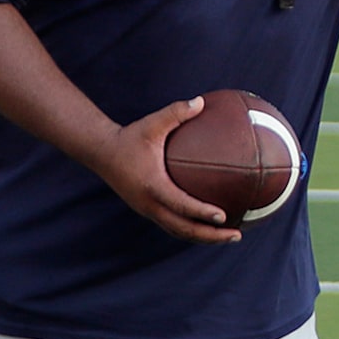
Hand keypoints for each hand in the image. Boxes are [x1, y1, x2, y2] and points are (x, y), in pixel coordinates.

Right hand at [98, 95, 240, 244]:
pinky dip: (193, 229)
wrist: (101, 152)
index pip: (180, 204)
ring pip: (179, 231)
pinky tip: (212, 225)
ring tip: (230, 236)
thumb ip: (176, 113)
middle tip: (237, 235)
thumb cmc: (129, 137)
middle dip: (211, 235)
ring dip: (204, 237)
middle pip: (183, 228)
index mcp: (152, 186)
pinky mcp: (148, 210)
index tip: (223, 216)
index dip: (201, 212)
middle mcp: (150, 204)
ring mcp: (148, 210)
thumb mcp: (151, 123)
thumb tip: (201, 101)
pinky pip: (173, 225)